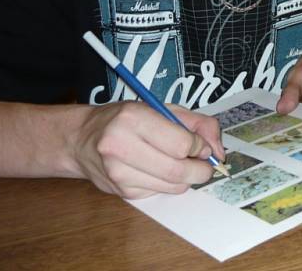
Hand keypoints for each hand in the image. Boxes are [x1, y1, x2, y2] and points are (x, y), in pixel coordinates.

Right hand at [72, 102, 223, 198]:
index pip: (181, 144)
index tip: (202, 146)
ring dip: (186, 178)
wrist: (82, 139)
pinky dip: (168, 183)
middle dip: (201, 170)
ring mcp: (118, 173)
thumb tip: (219, 152)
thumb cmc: (128, 119)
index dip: (200, 148)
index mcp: (133, 118)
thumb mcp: (164, 109)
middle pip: (177, 170)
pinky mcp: (120, 191)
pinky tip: (158, 169)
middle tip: (205, 165)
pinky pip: (159, 192)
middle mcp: (120, 146)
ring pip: (171, 185)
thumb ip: (199, 124)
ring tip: (182, 164)